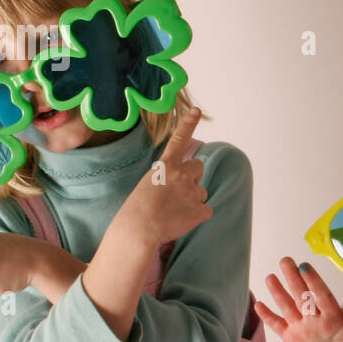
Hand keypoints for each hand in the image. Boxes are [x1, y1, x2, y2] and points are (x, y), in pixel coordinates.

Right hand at [112, 107, 211, 248]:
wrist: (138, 231)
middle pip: (199, 167)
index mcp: (165, 166)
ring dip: (193, 200)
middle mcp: (182, 174)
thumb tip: (182, 184)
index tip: (197, 111)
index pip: (179, 140)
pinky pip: (206, 210)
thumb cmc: (136, 210)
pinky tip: (181, 221)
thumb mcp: (147, 184)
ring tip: (174, 211)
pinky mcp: (201, 210)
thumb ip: (166, 177)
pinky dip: (197, 216)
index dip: (188, 124)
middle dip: (193, 177)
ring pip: (201, 191)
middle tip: (177, 193)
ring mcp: (193, 192)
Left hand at [255, 257, 342, 341]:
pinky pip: (276, 325)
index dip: (313, 282)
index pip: (322, 298)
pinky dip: (266, 315)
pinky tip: (258, 304)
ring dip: (277, 292)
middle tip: (285, 261)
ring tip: (270, 277)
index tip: (304, 266)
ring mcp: (300, 333)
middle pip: (302, 299)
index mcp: (332, 321)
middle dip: (293, 279)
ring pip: (287, 309)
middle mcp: (315, 326)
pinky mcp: (289, 338)